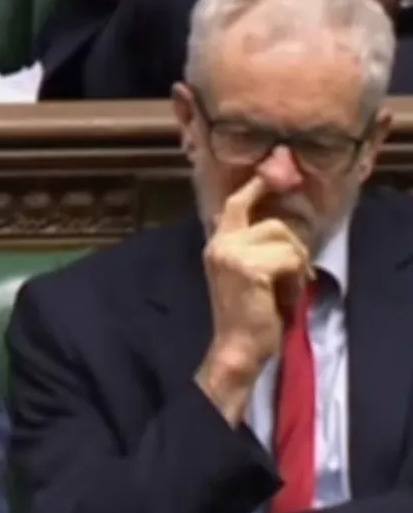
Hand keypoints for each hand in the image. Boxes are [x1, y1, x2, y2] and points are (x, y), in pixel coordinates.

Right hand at [195, 176, 312, 422]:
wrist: (236, 347)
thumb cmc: (247, 315)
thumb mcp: (246, 273)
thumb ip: (251, 247)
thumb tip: (276, 224)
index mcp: (217, 244)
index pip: (235, 204)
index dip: (255, 185)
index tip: (272, 165)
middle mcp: (220, 244)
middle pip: (274, 224)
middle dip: (293, 248)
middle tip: (291, 276)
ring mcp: (232, 254)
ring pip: (286, 240)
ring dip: (295, 267)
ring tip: (284, 290)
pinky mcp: (250, 268)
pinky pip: (290, 259)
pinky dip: (295, 280)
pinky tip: (282, 298)